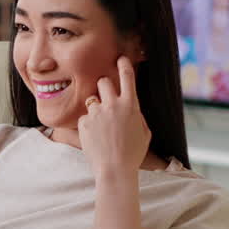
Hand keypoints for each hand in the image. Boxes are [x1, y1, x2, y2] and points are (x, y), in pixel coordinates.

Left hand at [77, 56, 150, 178]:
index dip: (123, 65)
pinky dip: (89, 125)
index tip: (120, 58)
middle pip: (103, 82)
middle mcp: (112, 104)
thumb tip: (130, 107)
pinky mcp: (84, 122)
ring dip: (96, 110)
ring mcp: (96, 113)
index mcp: (131, 105)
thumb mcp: (144, 132)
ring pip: (92, 101)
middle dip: (103, 85)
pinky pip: (85, 118)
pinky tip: (95, 138)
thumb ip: (137, 115)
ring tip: (102, 129)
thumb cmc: (133, 153)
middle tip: (105, 95)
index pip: (127, 77)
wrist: (114, 169)